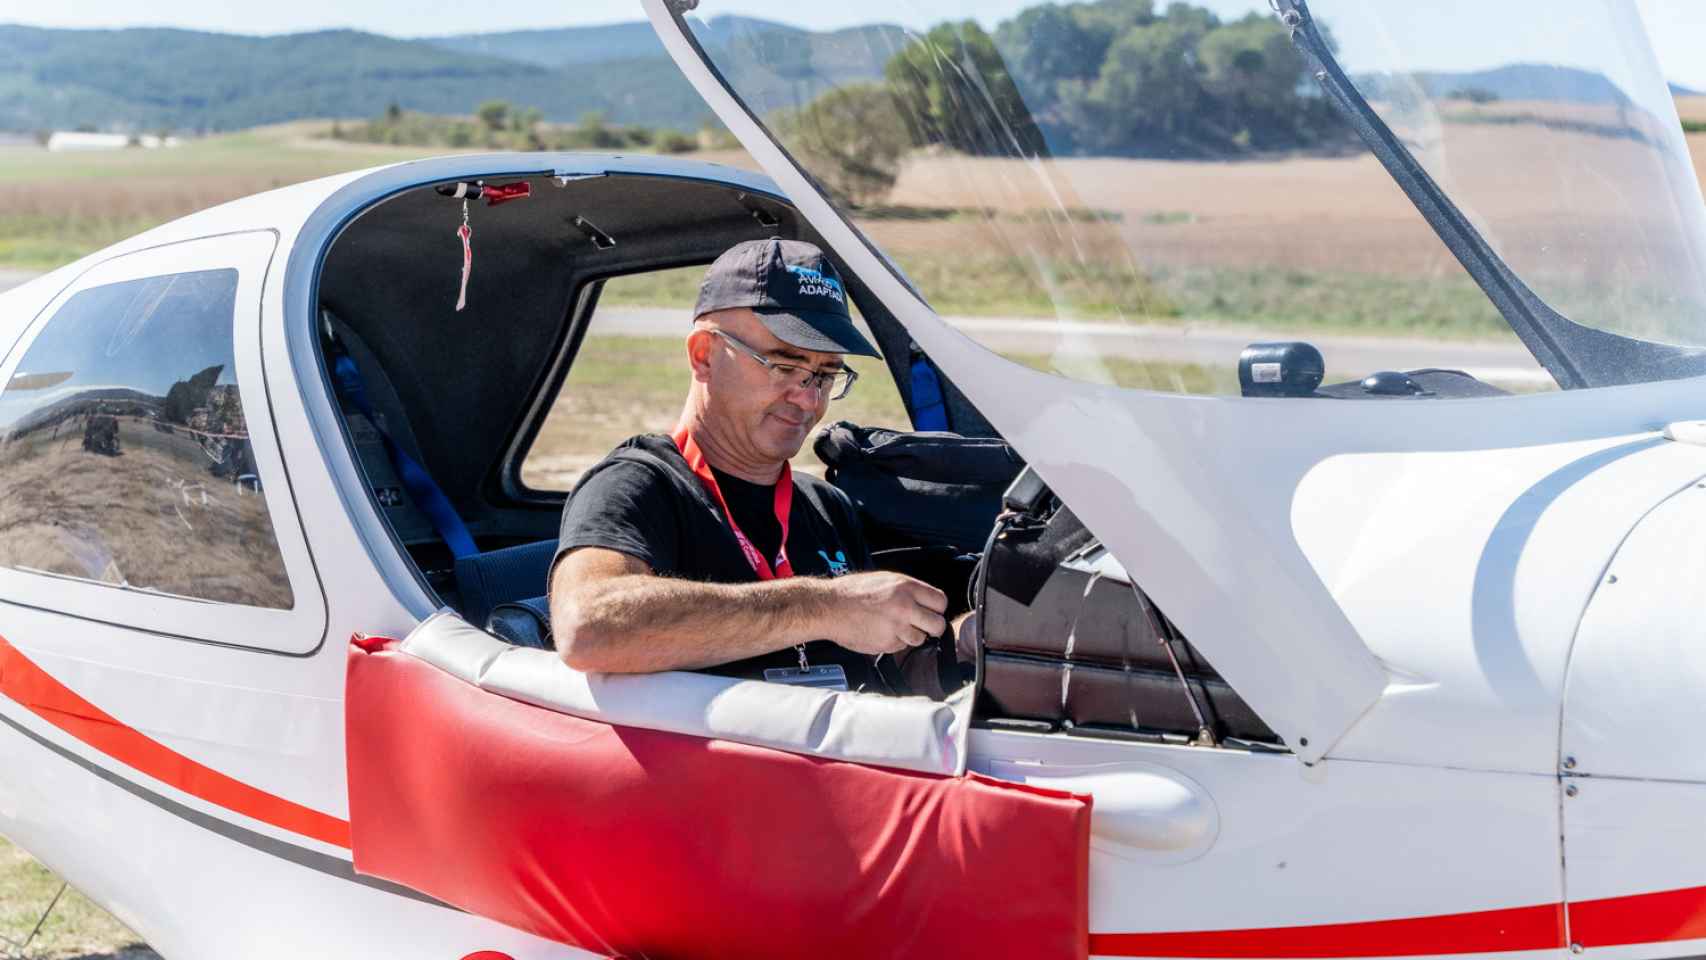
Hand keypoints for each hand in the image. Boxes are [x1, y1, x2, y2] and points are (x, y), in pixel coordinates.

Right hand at [816, 572, 947, 655]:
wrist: (829, 607)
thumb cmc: (852, 592)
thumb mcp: (885, 580)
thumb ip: (908, 590)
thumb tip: (925, 601)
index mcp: (906, 587)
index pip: (941, 601)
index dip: (937, 608)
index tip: (932, 611)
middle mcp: (904, 607)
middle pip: (938, 625)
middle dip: (932, 627)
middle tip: (923, 625)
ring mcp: (896, 627)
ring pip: (920, 639)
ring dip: (912, 636)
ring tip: (896, 627)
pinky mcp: (887, 644)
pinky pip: (901, 646)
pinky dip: (895, 642)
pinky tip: (882, 632)